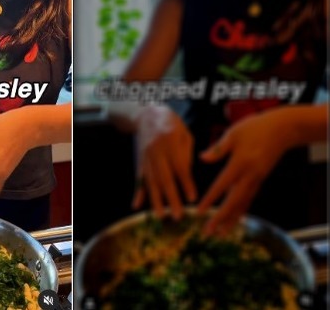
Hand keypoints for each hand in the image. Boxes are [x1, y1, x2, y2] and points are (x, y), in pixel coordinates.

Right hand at [133, 105, 195, 219]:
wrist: (146, 114)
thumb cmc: (171, 124)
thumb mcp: (184, 133)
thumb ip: (186, 153)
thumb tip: (187, 176)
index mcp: (170, 141)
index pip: (179, 166)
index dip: (185, 183)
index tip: (192, 198)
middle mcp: (155, 151)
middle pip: (163, 177)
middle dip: (171, 198)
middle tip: (177, 215)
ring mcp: (145, 157)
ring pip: (150, 181)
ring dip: (155, 200)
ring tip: (160, 216)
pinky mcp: (139, 161)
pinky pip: (139, 179)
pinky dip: (137, 192)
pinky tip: (136, 205)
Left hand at [197, 111, 288, 235]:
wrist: (282, 129)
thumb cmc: (255, 128)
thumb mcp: (233, 134)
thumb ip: (218, 149)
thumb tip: (202, 158)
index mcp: (240, 164)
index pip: (222, 186)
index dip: (210, 200)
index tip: (199, 212)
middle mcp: (250, 176)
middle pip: (233, 202)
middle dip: (220, 218)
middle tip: (208, 233)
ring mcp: (257, 179)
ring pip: (243, 204)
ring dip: (231, 220)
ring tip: (221, 234)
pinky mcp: (260, 179)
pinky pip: (249, 199)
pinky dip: (241, 210)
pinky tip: (235, 219)